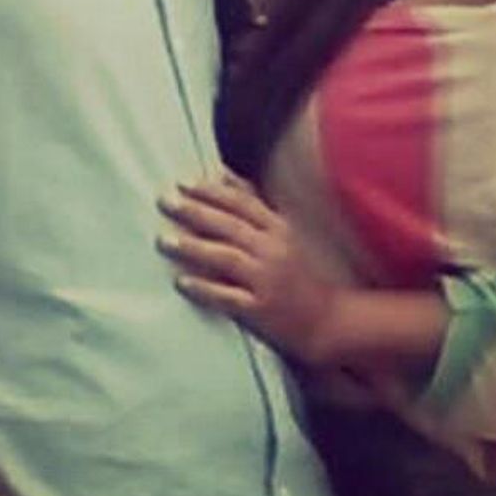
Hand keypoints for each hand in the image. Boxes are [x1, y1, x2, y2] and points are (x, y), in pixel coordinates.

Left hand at [157, 173, 338, 363]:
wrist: (331, 321)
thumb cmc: (302, 276)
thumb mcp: (284, 233)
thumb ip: (254, 204)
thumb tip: (223, 174)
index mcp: (279, 229)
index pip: (242, 203)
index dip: (212, 192)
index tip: (183, 183)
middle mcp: (273, 251)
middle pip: (229, 226)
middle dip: (194, 212)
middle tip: (164, 202)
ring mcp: (268, 280)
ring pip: (225, 258)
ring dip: (192, 248)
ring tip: (164, 241)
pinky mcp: (261, 310)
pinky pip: (227, 297)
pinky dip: (203, 288)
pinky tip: (181, 282)